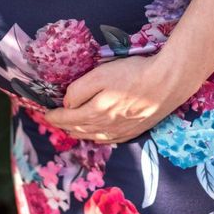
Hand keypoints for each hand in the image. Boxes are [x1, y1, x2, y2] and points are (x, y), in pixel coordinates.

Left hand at [41, 53, 198, 143]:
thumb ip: (80, 90)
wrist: (168, 82)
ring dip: (79, 133)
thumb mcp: (101, 74)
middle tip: (54, 121)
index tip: (45, 114)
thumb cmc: (134, 73)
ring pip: (94, 136)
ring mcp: (122, 130)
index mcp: (95, 112)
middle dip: (63, 126)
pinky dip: (98, 138)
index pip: (67, 118)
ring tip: (71, 129)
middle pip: (78, 129)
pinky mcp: (135, 130)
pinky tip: (98, 135)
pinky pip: (110, 139)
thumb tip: (68, 103)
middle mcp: (106, 126)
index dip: (54, 116)